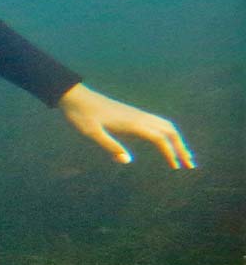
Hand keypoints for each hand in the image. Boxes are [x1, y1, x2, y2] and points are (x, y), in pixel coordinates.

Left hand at [58, 83, 194, 168]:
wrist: (75, 97)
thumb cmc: (81, 116)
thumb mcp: (91, 133)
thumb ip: (109, 145)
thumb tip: (127, 161)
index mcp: (132, 122)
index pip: (160, 138)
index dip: (170, 153)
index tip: (177, 167)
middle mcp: (139, 117)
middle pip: (169, 131)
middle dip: (181, 147)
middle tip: (190, 165)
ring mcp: (136, 114)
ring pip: (165, 125)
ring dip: (177, 140)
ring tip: (183, 156)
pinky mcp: (132, 114)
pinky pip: (156, 123)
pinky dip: (167, 134)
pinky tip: (167, 143)